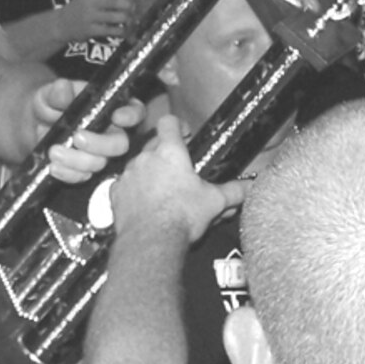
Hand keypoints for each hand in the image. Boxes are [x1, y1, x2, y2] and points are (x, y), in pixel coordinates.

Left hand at [33, 80, 142, 183]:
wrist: (36, 124)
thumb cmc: (51, 103)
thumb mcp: (51, 93)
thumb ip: (58, 92)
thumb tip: (63, 89)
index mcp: (112, 107)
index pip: (135, 111)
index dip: (131, 116)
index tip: (116, 117)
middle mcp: (111, 132)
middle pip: (120, 144)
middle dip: (100, 144)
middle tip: (77, 137)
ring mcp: (100, 154)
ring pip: (100, 163)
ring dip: (77, 160)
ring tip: (54, 152)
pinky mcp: (85, 170)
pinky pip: (83, 177)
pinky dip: (68, 173)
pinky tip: (54, 166)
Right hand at [58, 0, 137, 43]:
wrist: (61, 24)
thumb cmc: (81, 8)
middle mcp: (89, 2)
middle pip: (115, 1)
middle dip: (129, 5)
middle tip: (134, 9)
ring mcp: (89, 17)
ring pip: (115, 17)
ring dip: (128, 19)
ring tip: (131, 20)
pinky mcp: (90, 30)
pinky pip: (111, 31)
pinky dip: (121, 31)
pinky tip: (124, 31)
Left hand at [112, 116, 245, 245]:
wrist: (152, 241)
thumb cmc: (180, 217)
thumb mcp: (215, 202)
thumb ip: (233, 191)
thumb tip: (248, 188)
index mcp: (170, 152)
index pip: (169, 122)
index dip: (177, 126)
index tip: (184, 134)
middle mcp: (146, 158)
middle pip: (154, 144)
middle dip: (165, 153)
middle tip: (178, 170)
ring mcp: (129, 174)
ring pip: (139, 165)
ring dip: (149, 173)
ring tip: (163, 191)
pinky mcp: (116, 193)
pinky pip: (125, 185)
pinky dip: (134, 191)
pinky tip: (146, 204)